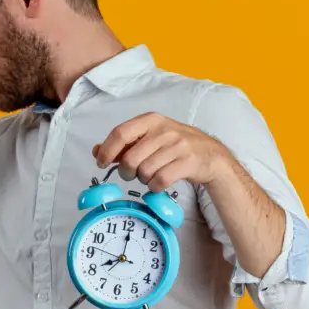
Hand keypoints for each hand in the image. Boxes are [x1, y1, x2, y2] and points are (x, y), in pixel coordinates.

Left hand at [92, 112, 233, 192]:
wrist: (211, 155)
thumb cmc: (176, 146)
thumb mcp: (150, 138)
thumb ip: (124, 144)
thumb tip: (97, 151)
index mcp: (151, 120)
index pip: (120, 133)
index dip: (107, 151)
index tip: (102, 163)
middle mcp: (164, 130)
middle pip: (130, 158)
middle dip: (126, 172)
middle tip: (132, 173)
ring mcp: (178, 146)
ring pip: (144, 172)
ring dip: (143, 179)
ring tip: (151, 175)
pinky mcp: (187, 162)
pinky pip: (160, 181)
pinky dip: (155, 187)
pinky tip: (160, 182)